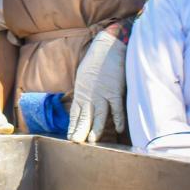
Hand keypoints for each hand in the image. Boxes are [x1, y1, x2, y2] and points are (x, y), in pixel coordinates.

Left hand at [67, 29, 126, 143]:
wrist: (108, 47)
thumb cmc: (96, 62)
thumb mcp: (83, 77)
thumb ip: (84, 92)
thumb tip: (84, 104)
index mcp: (81, 93)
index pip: (75, 114)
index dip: (73, 126)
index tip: (70, 138)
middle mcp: (90, 96)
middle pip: (85, 117)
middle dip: (80, 131)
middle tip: (76, 143)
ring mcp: (103, 94)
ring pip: (99, 115)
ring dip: (96, 128)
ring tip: (92, 140)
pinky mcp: (115, 90)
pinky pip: (117, 107)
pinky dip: (118, 118)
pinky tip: (119, 129)